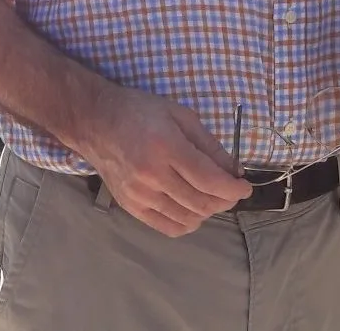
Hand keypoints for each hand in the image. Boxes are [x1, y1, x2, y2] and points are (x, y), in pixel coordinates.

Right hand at [77, 86, 250, 236]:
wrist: (94, 121)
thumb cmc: (139, 111)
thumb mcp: (180, 115)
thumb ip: (210, 145)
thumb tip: (234, 171)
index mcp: (166, 147)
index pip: (210, 180)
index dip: (234, 188)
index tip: (245, 186)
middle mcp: (152, 175)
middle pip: (202, 202)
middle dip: (226, 200)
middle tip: (231, 190)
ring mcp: (139, 195)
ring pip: (189, 218)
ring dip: (209, 211)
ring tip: (211, 196)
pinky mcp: (131, 206)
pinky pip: (169, 227)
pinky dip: (188, 222)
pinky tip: (192, 208)